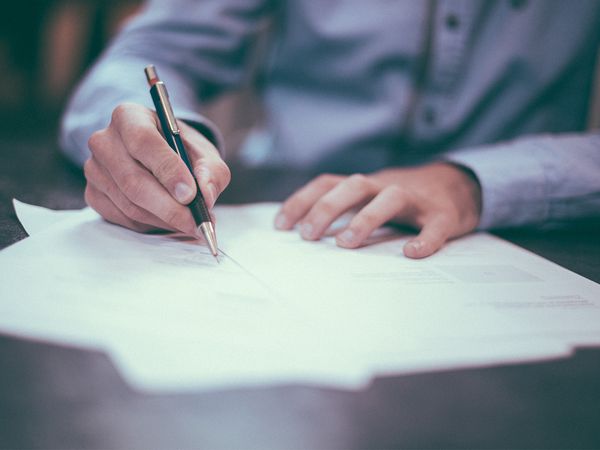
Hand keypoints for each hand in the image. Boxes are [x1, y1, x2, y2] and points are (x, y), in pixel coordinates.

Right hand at [84, 103, 229, 234]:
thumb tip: (206, 195)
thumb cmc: (181, 151)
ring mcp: (94, 169)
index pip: (143, 141)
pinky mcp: (93, 194)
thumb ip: (211, 171)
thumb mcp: (204, 153)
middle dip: (170, 207)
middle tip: (196, 222)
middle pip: (133, 180)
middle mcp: (104, 140)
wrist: (159, 157)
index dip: (168, 170)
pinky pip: (123, 218)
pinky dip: (151, 225)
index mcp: (129, 117)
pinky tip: (169, 220)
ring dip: (164, 219)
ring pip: (130, 204)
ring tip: (190, 223)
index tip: (190, 194)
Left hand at [274, 163, 481, 257]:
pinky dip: (425, 239)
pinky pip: (435, 225)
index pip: (328, 184)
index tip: (280, 226)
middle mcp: (386, 186)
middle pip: (353, 186)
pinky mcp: (444, 214)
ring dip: (366, 218)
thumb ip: (345, 211)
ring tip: (346, 244)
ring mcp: (416, 199)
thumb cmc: (404, 200)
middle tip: (307, 236)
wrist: (459, 185)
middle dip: (327, 208)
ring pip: (390, 198)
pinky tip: (412, 253)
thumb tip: (305, 236)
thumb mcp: (371, 199)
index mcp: (365, 185)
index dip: (302, 201)